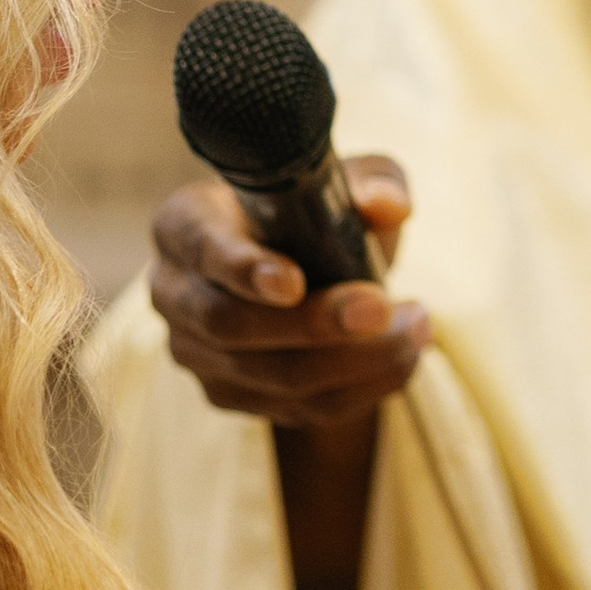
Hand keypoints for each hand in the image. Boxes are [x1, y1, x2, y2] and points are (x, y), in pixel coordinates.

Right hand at [149, 170, 426, 589]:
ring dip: (352, 361)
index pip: (201, 248)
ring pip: (270, 376)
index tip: (296, 282)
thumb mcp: (342, 182)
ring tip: (415, 330)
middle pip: (231, 324)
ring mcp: (196, 353)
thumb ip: (369, 181)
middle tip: (379, 308)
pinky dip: (359, 389)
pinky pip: (297, 408)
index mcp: (184, 224)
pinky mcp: (232, 396)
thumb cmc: (311, 212)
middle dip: (314, 324)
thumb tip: (386, 206)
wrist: (302, 266)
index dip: (244, 269)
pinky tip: (404, 361)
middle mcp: (174, 292)